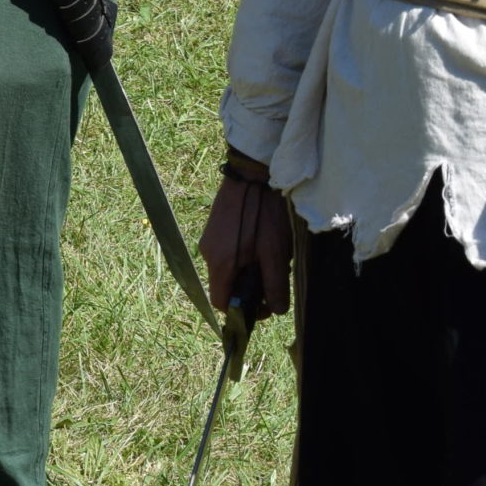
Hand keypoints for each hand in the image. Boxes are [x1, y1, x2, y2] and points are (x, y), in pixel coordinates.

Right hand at [200, 155, 291, 320]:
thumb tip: (276, 310)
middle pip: (226, 285)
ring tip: (272, 256)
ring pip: (228, 269)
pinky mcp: (214, 230)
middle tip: (275, 278)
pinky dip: (243, 257)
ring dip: (249, 271)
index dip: (241, 310)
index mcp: (221, 264)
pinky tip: (262, 244)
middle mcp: (209, 254)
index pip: (221, 302)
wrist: (252, 175)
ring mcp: (209, 240)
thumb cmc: (265, 214)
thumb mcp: (276, 252)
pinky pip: (227, 254)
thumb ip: (275, 284)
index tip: (263, 306)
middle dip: (250, 288)